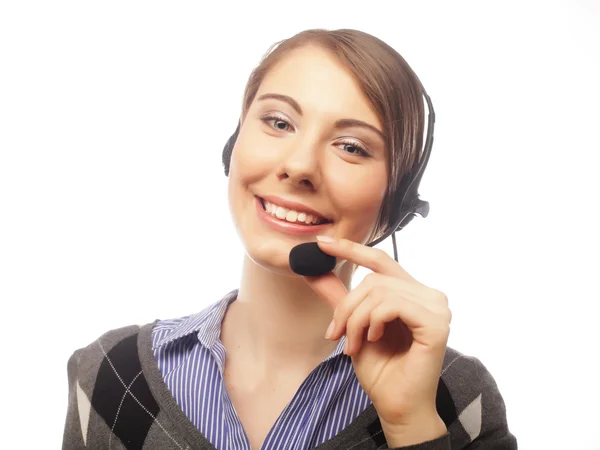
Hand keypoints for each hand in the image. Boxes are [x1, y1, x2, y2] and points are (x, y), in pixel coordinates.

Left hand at [303, 236, 449, 445]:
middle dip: (347, 306)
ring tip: (353, 344)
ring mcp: (436, 307)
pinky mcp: (436, 322)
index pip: (380, 260)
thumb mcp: (353, 326)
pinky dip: (372, 321)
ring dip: (356, 319)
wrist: (396, 406)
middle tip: (335, 333)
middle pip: (373, 278)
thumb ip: (340, 297)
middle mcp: (428, 295)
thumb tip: (313, 269)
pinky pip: (391, 304)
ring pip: (379, 291)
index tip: (321, 243)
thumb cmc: (381, 370)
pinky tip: (373, 339)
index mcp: (412, 293)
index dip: (351, 249)